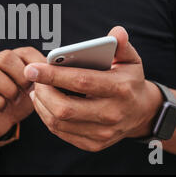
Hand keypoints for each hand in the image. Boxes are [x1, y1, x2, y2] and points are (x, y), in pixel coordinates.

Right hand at [0, 47, 45, 138]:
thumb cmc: (19, 101)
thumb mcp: (34, 90)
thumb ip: (43, 79)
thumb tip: (58, 73)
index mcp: (12, 59)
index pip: (25, 52)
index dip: (36, 66)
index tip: (43, 81)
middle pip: (4, 57)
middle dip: (20, 75)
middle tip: (27, 89)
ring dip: (8, 89)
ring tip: (15, 99)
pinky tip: (3, 107)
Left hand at [24, 26, 162, 151]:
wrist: (142, 113)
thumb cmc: (129, 80)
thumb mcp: (130, 60)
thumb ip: (121, 45)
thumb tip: (116, 32)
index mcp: (120, 89)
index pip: (81, 82)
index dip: (54, 75)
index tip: (32, 68)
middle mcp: (112, 114)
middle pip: (65, 107)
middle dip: (42, 91)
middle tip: (33, 76)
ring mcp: (102, 133)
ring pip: (59, 122)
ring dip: (41, 104)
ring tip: (36, 88)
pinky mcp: (94, 144)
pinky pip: (61, 132)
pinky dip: (47, 117)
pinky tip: (43, 103)